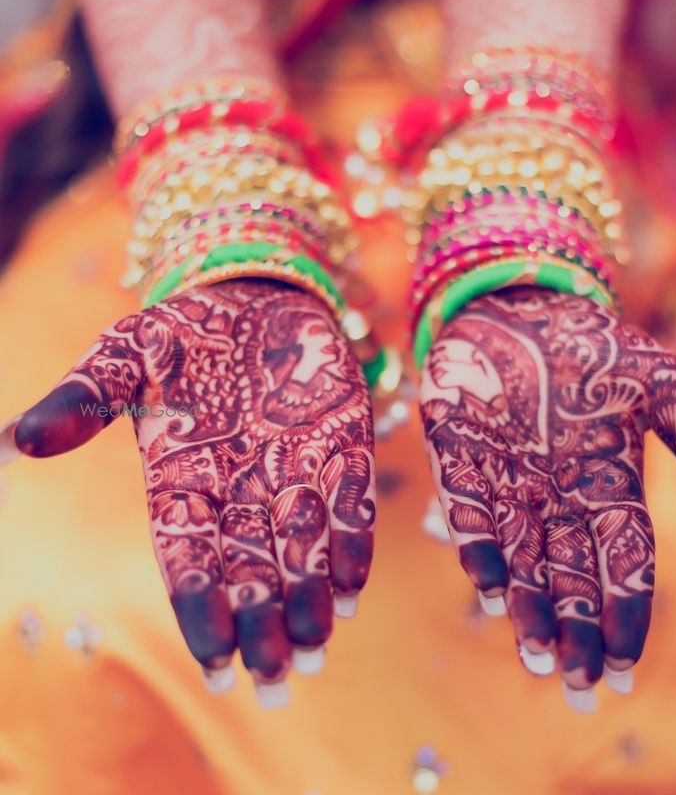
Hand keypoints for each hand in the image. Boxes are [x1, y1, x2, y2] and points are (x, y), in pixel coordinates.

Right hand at [0, 279, 374, 705]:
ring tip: (317, 641)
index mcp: (182, 480)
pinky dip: (350, 541)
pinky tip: (353, 582)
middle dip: (262, 619)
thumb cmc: (185, 330)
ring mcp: (294, 470)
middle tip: (275, 673)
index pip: (188, 557)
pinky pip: (349, 501)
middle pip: (250, 568)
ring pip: (301, 547)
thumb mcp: (124, 355)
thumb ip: (82, 399)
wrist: (256, 291)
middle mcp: (239, 489)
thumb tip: (17, 442)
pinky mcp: (342, 443)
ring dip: (310, 595)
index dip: (200, 605)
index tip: (214, 656)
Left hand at [419, 287, 675, 709]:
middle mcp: (558, 498)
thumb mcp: (660, 385)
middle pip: (571, 578)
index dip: (626, 613)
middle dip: (577, 631)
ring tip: (535, 654)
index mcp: (609, 486)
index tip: (626, 666)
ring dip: (527, 606)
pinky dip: (476, 545)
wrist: (520, 304)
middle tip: (580, 685)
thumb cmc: (594, 345)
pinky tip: (486, 581)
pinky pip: (466, 511)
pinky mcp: (458, 457)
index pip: (625, 564)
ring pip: (521, 560)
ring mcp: (507, 482)